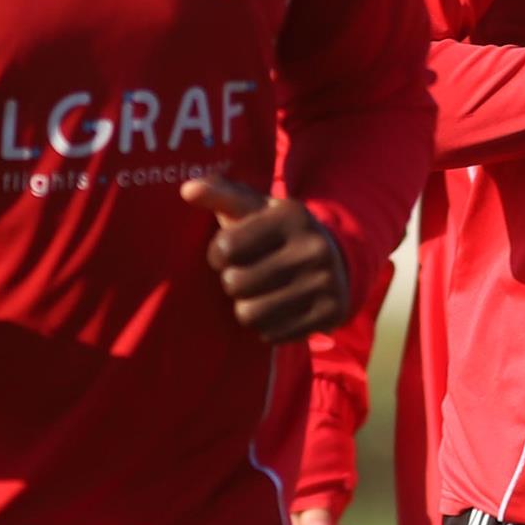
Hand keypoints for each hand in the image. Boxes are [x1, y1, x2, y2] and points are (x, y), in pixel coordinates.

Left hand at [182, 176, 351, 342]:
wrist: (336, 259)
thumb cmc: (277, 232)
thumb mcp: (254, 208)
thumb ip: (220, 195)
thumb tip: (187, 189)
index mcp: (292, 215)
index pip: (226, 247)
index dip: (217, 254)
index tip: (228, 252)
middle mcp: (313, 247)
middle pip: (235, 284)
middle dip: (233, 281)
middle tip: (248, 274)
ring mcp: (326, 282)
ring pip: (250, 314)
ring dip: (246, 307)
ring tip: (261, 293)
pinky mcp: (331, 313)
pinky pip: (272, 334)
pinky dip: (267, 326)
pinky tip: (280, 308)